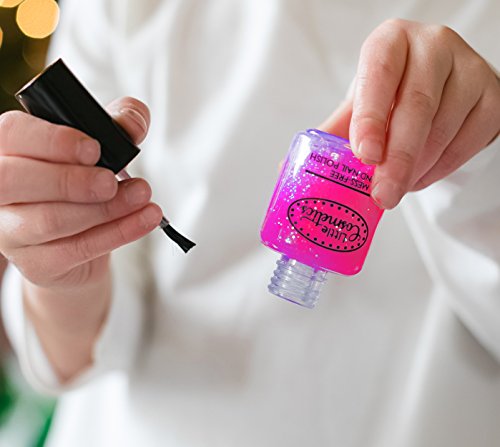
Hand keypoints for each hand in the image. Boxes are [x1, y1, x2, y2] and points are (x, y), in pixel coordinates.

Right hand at [0, 97, 161, 289]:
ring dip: (105, 208)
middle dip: (69, 180)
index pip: (12, 134)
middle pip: (12, 181)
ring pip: (49, 220)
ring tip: (141, 196)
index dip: (52, 141)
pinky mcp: (37, 263)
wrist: (80, 242)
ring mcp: (11, 231)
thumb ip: (117, 125)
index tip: (94, 149)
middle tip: (110, 182)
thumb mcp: (100, 149)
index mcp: (8, 150)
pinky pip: (76, 249)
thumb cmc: (82, 186)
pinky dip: (117, 233)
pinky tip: (145, 219)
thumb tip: (134, 121)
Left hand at [320, 19, 499, 208]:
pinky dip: (440, 168)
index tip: (365, 156)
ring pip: (445, 127)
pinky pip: (468, 141)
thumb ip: (332, 132)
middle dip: (397, 158)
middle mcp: (433, 45)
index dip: (371, 114)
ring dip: (416, 168)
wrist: (439, 89)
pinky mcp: (492, 97)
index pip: (379, 72)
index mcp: (390, 42)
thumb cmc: (391, 96)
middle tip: (382, 195)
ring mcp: (469, 68)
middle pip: (417, 104)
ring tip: (394, 189)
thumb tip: (288, 170)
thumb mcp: (360, 105)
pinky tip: (419, 178)